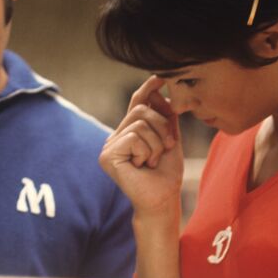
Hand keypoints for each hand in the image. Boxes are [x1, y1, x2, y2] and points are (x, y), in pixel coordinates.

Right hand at [99, 76, 183, 216]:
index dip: (148, 88)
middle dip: (162, 127)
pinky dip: (146, 151)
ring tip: (153, 161)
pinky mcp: (107, 156)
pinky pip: (133, 137)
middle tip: (166, 147)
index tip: (161, 76)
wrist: (162, 200)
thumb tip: (160, 90)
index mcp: (128, 133)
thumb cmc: (166, 175)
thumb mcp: (169, 139)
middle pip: (140, 109)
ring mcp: (109, 147)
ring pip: (139, 123)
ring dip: (156, 143)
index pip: (136, 103)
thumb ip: (165, 117)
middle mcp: (115, 138)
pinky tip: (142, 166)